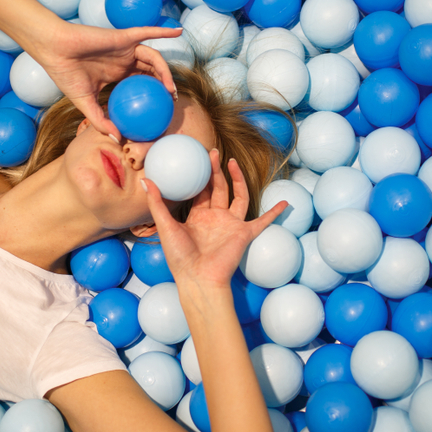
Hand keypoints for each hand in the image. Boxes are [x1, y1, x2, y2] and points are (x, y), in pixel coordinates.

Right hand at [31, 22, 183, 140]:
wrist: (54, 50)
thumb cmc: (65, 74)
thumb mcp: (84, 102)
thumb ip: (100, 120)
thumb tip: (117, 140)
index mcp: (116, 74)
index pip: (140, 84)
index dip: (152, 95)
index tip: (160, 111)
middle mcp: (123, 61)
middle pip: (151, 72)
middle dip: (164, 85)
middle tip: (172, 101)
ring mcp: (125, 49)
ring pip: (152, 59)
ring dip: (165, 72)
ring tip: (171, 89)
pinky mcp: (124, 37)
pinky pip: (147, 32)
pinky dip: (163, 31)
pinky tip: (178, 32)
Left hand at [142, 150, 288, 290]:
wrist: (198, 279)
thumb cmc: (180, 257)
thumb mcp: (166, 227)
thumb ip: (158, 204)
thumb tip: (147, 181)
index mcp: (198, 217)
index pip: (200, 191)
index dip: (200, 175)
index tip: (198, 158)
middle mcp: (216, 219)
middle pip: (218, 189)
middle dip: (216, 171)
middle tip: (212, 152)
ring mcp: (231, 225)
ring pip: (237, 196)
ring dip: (237, 180)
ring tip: (232, 162)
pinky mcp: (244, 234)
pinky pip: (262, 222)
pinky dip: (274, 213)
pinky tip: (284, 203)